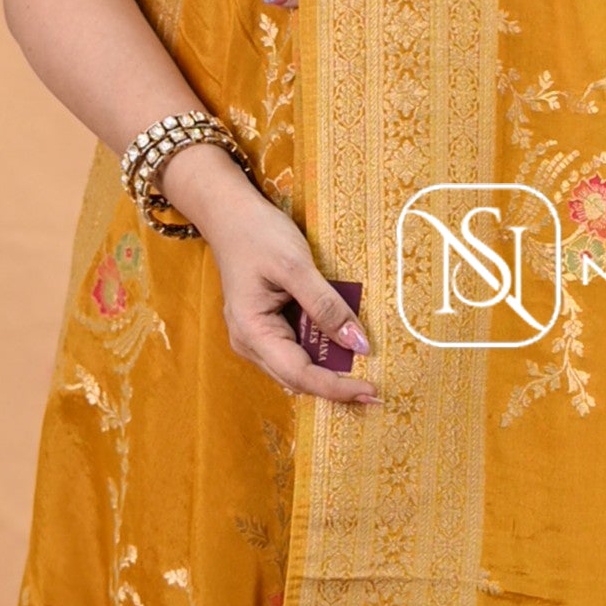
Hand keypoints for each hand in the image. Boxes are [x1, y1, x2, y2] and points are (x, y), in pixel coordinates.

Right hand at [159, 139, 378, 406]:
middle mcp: (249, 343)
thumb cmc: (258, 235)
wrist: (230, 214)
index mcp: (251, 331)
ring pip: (297, 369)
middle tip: (375, 392)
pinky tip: (344, 351)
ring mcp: (255, 338)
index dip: (336, 387)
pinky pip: (295, 351)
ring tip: (365, 375)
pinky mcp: (265, 328)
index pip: (299, 374)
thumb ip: (327, 306)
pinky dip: (321, 354)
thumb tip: (359, 344)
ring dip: (329, 373)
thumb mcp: (296, 266)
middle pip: (297, 379)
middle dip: (335, 387)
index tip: (371, 391)